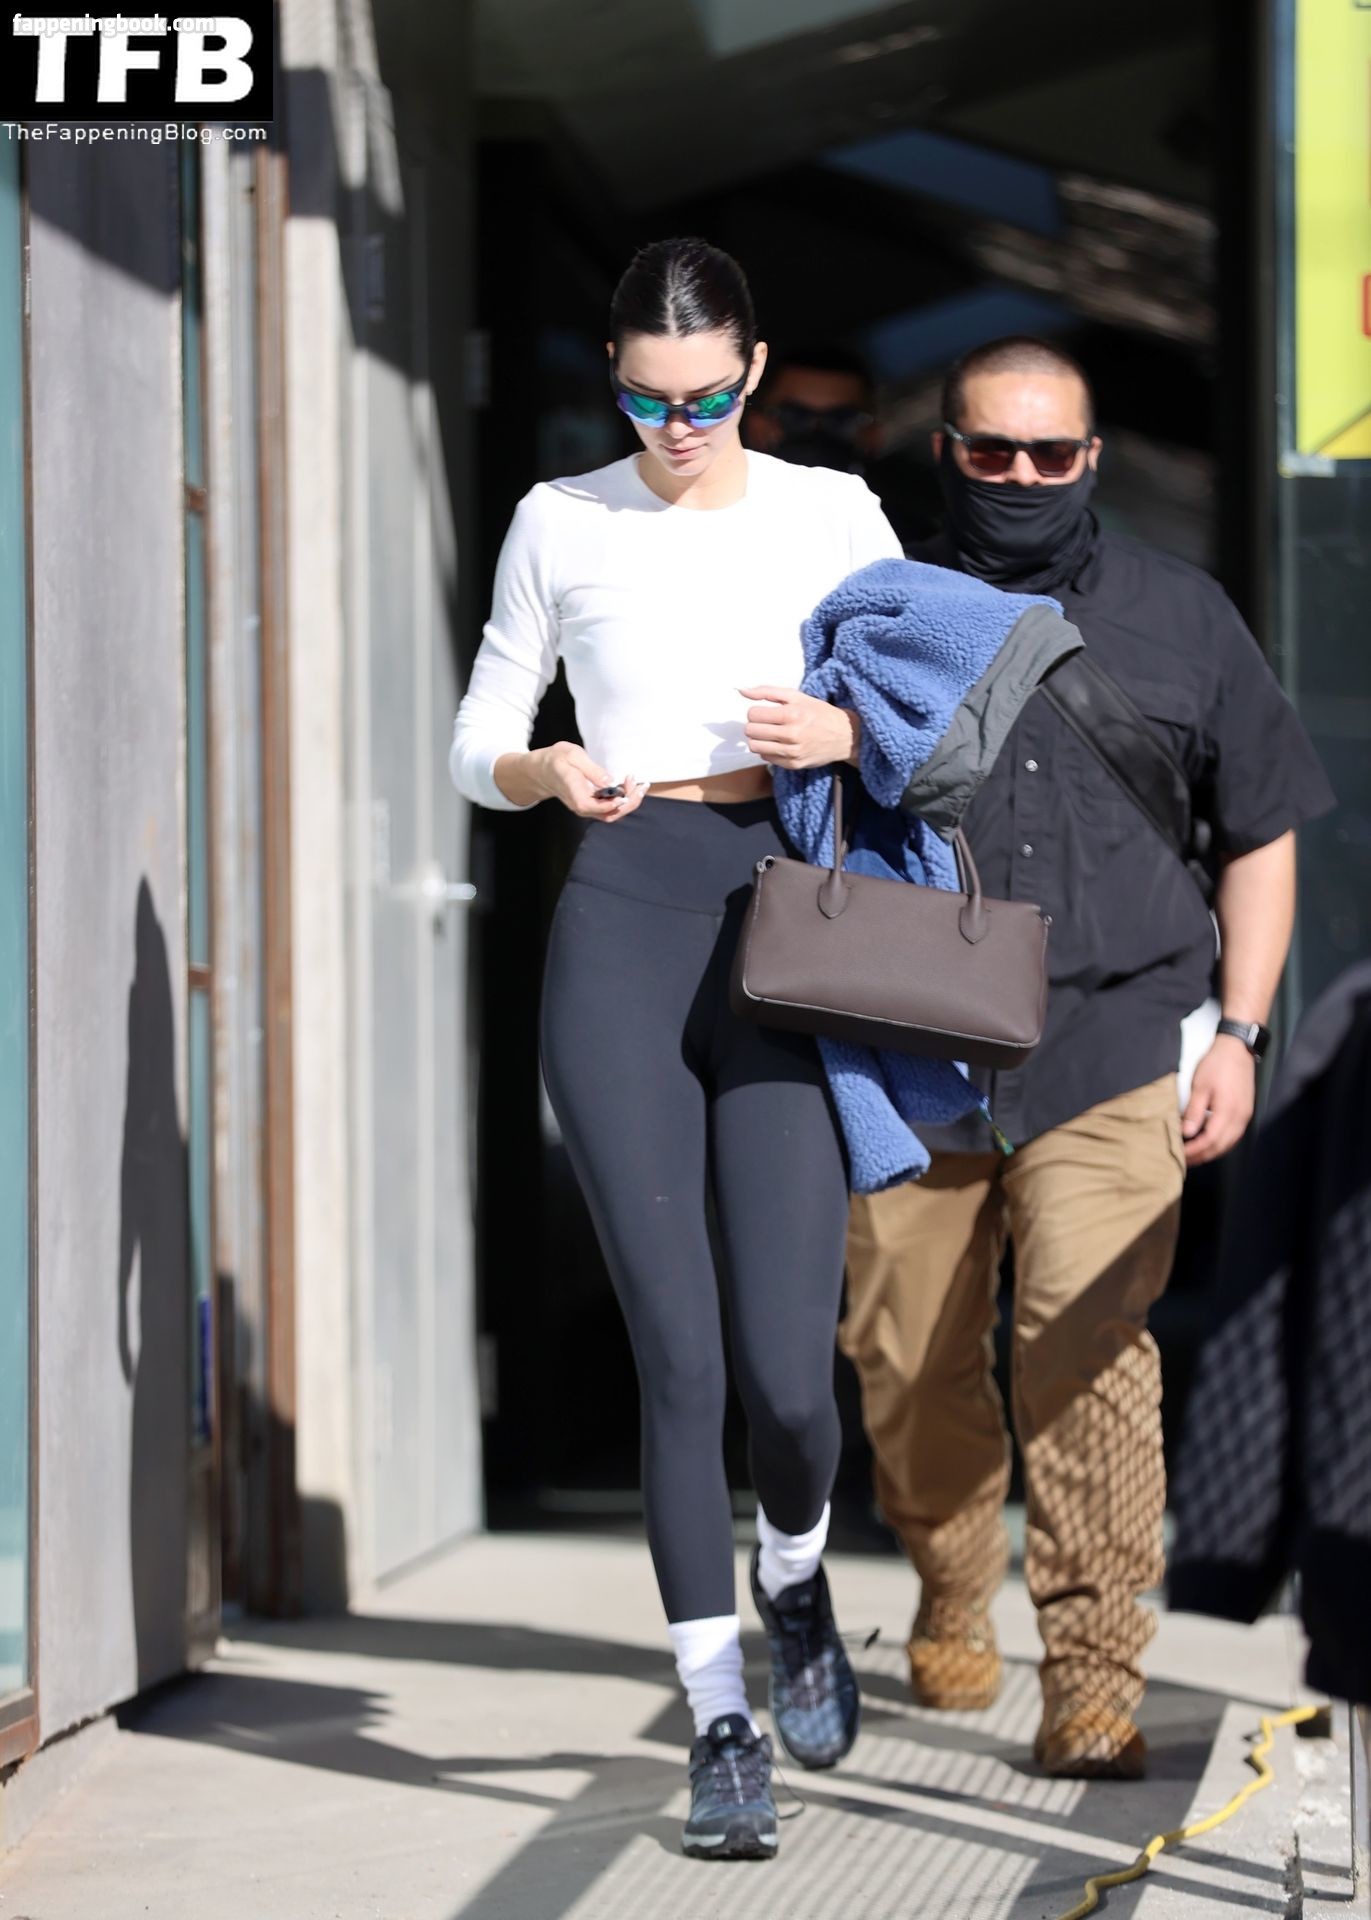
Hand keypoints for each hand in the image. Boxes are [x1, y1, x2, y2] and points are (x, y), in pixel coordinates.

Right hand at [534, 743, 646, 820]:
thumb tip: (611, 781)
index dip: (609, 804)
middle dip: (629, 802)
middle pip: (608, 814)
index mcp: (573, 793)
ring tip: (642, 785)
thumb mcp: (572, 755)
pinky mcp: (593, 806)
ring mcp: (587, 809)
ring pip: (613, 814)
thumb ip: (592, 769)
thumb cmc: (557, 760)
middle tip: (641, 784)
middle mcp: (581, 806)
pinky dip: (625, 800)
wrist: (544, 771)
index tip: (624, 792)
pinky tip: (634, 787)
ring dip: (630, 802)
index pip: (591, 806)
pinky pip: (612, 809)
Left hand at [740, 686, 858, 768]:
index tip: (764, 713)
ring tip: (770, 734)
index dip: (756, 712)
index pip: (753, 714)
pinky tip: (779, 744)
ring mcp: (792, 752)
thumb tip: (741, 691)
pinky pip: (766, 758)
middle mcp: (791, 734)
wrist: (845, 735)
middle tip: (766, 724)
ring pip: (755, 747)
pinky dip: (768, 750)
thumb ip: (767, 692)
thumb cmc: (819, 712)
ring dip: (758, 739)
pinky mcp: (793, 764)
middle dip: (754, 726)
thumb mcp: (796, 696)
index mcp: (792, 714)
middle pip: (751, 731)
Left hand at [1181, 1035, 1257, 1165]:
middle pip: (1220, 1147)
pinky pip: (1233, 1135)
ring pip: (1228, 1143)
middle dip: (1202, 1156)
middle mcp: (1240, 1118)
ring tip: (1194, 1154)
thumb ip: (1195, 1111)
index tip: (1179, 1154)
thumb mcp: (1200, 1086)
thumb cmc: (1217, 1064)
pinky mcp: (1245, 1112)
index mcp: (1228, 1112)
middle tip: (1184, 1160)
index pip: (1209, 1141)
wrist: (1237, 1049)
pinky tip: (1208, 1142)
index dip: (1194, 1151)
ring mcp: (1245, 1116)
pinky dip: (1220, 1143)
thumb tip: (1187, 1133)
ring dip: (1211, 1151)